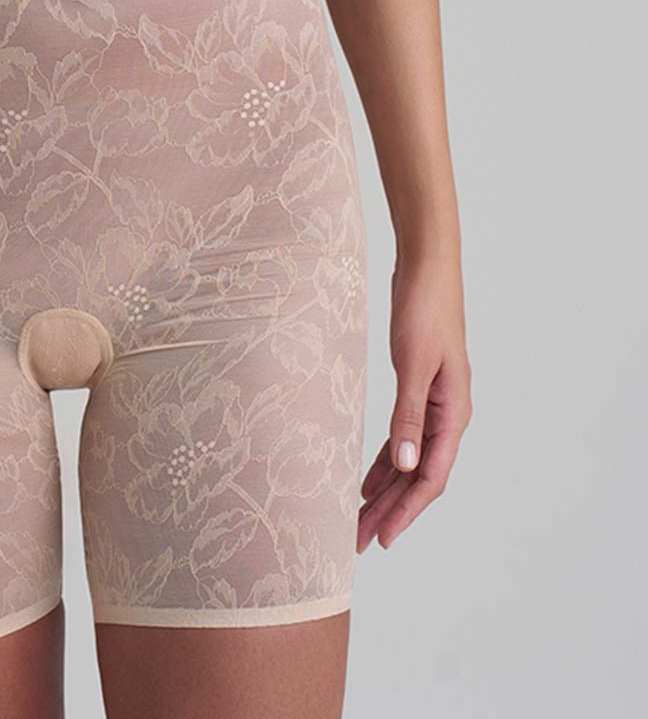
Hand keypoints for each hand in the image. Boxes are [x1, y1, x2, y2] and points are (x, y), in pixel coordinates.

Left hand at [358, 253, 471, 550]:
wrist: (426, 269)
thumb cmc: (423, 310)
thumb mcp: (413, 364)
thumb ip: (409, 414)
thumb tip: (403, 464)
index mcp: (453, 413)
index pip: (431, 476)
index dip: (406, 510)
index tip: (381, 537)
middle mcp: (447, 414)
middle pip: (417, 475)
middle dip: (389, 510)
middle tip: (356, 539)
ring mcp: (433, 403)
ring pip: (408, 460)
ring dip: (384, 490)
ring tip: (356, 518)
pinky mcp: (417, 389)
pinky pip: (401, 437)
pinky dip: (383, 460)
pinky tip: (365, 479)